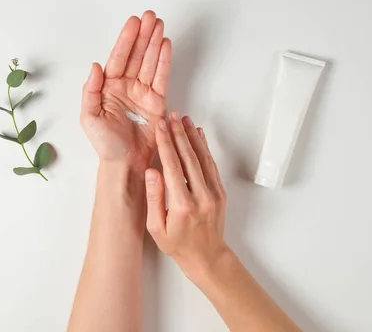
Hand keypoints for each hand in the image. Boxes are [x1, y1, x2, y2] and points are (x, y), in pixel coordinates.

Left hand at [81, 11, 171, 171]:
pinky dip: (164, 61)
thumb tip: (95, 66)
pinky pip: (161, 77)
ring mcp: (142, 93)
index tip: (133, 22)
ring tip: (159, 24)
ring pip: (149, 62)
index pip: (118, 58)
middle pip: (136, 55)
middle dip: (143, 35)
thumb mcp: (89, 117)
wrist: (125, 163)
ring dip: (154, 43)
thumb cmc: (105, 144)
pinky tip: (165, 45)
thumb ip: (90, 91)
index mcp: (108, 87)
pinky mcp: (157, 101)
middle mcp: (126, 86)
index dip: (126, 39)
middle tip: (150, 16)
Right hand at [144, 112, 227, 280]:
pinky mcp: (220, 192)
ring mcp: (214, 193)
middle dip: (178, 134)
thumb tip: (151, 172)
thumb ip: (154, 198)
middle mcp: (201, 196)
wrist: (207, 256)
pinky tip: (198, 135)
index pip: (172, 167)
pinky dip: (204, 147)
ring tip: (182, 119)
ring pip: (202, 158)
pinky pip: (211, 165)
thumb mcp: (156, 228)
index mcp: (182, 205)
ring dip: (192, 136)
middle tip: (170, 115)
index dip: (165, 144)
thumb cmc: (179, 245)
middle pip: (188, 157)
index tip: (160, 127)